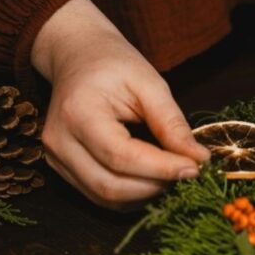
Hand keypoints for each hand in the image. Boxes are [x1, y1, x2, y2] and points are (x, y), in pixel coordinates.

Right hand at [31, 0, 208, 208]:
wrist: (77, 57)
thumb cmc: (114, 65)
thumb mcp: (150, 84)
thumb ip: (171, 124)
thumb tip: (198, 159)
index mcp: (78, 113)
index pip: (121, 156)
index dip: (162, 168)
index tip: (196, 167)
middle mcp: (59, 142)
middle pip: (110, 185)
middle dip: (156, 186)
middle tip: (187, 172)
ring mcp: (56, 158)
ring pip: (105, 197)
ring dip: (146, 194)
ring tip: (172, 173)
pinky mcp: (62, 169)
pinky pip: (100, 195)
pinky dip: (132, 195)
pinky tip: (153, 178)